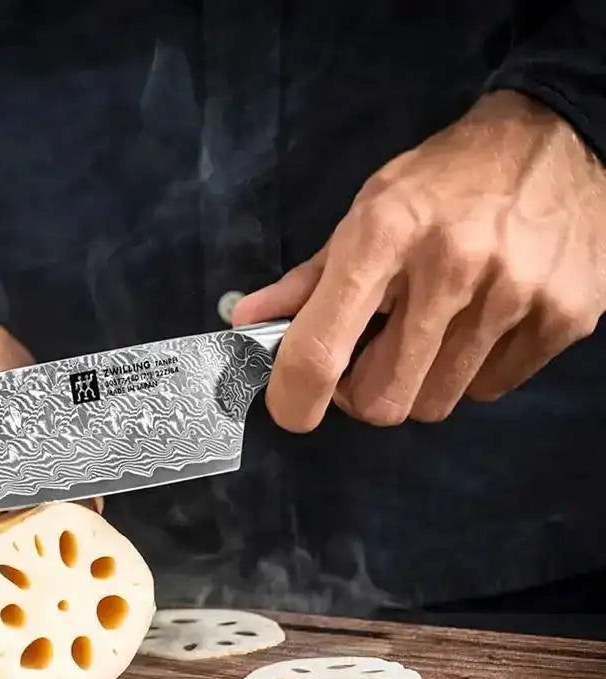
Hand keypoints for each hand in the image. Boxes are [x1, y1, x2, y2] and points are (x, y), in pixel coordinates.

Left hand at [232, 90, 605, 430]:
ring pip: (436, 403)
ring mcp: (513, 295)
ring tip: (433, 331)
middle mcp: (450, 267)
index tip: (294, 407)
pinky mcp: (564, 316)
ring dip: (421, 383)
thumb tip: (246, 321)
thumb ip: (307, 279)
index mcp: (383, 236)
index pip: (319, 350)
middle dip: (365, 393)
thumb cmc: (445, 182)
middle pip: (383, 402)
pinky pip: (491, 390)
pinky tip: (479, 325)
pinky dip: (474, 373)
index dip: (294, 399)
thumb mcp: (368, 212)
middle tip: (372, 358)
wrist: (560, 138)